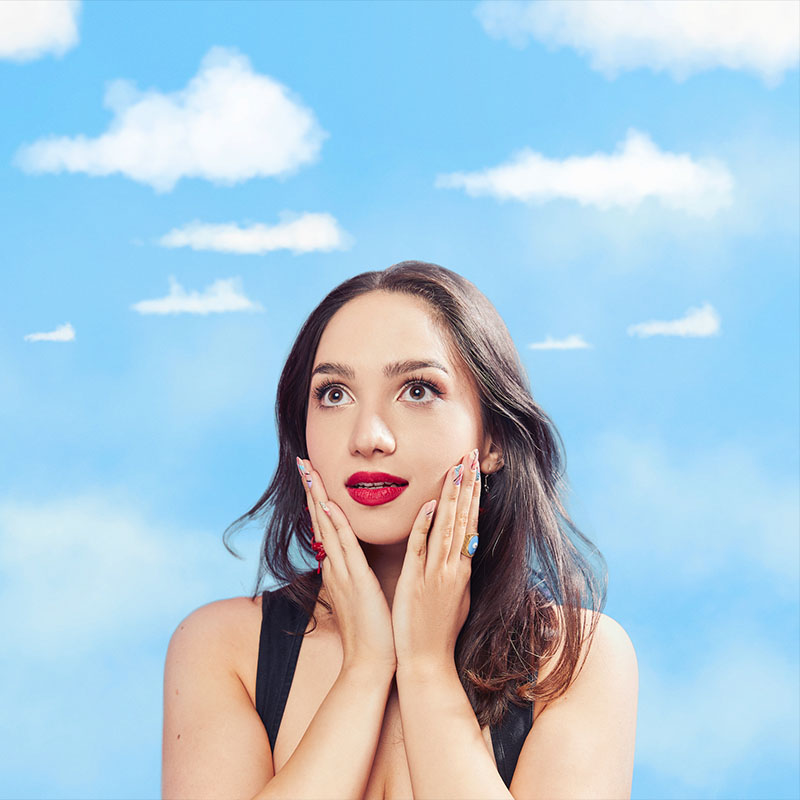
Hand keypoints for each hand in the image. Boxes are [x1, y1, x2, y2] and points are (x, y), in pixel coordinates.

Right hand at [297, 457, 396, 675]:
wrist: (370, 661)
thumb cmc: (373, 629)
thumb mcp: (362, 593)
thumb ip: (357, 572)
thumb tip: (356, 557)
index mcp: (339, 567)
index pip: (326, 525)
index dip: (319, 498)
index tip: (313, 473)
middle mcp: (335, 566)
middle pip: (319, 519)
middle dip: (312, 489)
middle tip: (302, 461)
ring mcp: (342, 572)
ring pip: (327, 527)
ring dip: (318, 497)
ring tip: (309, 471)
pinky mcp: (355, 581)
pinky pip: (344, 548)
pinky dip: (335, 526)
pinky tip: (328, 506)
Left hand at [391, 448, 480, 673]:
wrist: (427, 662)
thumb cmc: (439, 631)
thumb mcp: (457, 596)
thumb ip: (458, 570)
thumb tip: (463, 550)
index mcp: (462, 569)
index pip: (470, 523)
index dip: (473, 494)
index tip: (474, 469)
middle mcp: (454, 567)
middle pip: (463, 518)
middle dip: (468, 484)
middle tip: (471, 454)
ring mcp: (437, 574)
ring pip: (448, 528)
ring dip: (453, 496)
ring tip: (458, 468)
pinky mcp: (417, 583)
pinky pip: (422, 549)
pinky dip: (426, 526)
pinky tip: (431, 505)